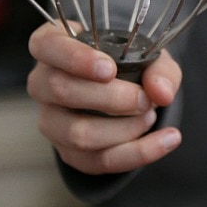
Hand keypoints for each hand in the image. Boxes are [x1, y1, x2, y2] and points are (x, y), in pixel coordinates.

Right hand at [27, 21, 182, 174]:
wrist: (126, 92)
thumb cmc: (126, 63)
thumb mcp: (147, 54)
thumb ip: (158, 68)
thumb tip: (161, 92)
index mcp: (51, 45)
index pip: (47, 46)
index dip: (75, 58)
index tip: (109, 69)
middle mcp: (42, 82)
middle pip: (61, 91)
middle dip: (110, 98)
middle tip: (144, 99)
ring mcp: (50, 120)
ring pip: (76, 133)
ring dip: (123, 129)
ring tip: (151, 116)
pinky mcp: (67, 152)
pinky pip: (97, 161)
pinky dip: (137, 153)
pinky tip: (165, 140)